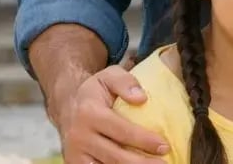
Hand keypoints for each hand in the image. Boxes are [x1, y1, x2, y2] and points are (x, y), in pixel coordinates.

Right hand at [53, 65, 168, 162]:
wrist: (67, 106)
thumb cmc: (95, 92)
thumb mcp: (109, 76)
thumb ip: (125, 81)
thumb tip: (141, 98)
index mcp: (89, 113)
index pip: (121, 131)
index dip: (144, 140)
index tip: (164, 146)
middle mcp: (79, 136)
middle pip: (115, 156)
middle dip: (142, 163)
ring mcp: (75, 153)